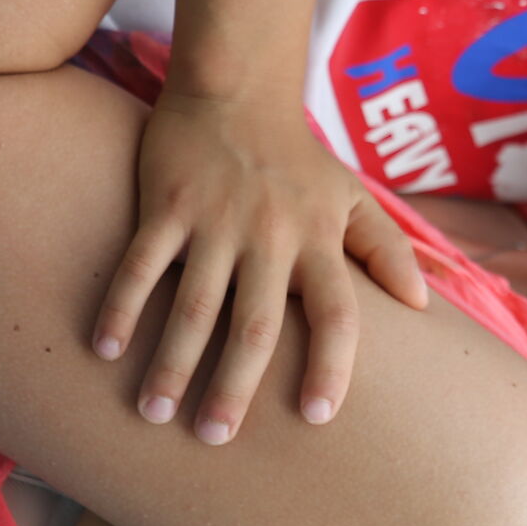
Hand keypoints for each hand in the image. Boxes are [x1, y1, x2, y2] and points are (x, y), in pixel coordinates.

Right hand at [97, 88, 428, 441]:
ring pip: (193, 306)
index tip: (317, 417)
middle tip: (215, 438)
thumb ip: (386, 250)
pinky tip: (104, 350)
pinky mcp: (167, 204)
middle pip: (256, 327)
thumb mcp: (352, 198)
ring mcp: (216, 221)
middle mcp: (271, 236)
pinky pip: (141, 264)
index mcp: (318, 240)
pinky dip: (121, 307)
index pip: (336, 314)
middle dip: (234, 389)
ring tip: (153, 414)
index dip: (330, 366)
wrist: (239, 87)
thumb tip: (422, 304)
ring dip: (171, 365)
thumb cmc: (298, 158)